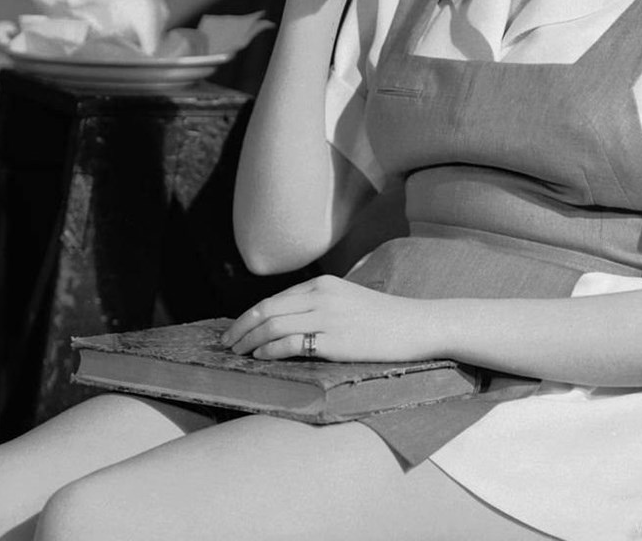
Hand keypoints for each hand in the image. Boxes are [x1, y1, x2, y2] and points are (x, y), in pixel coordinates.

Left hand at [220, 274, 436, 362]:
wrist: (417, 324)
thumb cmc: (383, 318)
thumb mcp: (346, 300)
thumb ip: (318, 305)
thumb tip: (286, 321)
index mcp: (321, 284)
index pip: (273, 299)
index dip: (248, 316)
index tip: (234, 330)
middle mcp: (320, 295)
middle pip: (267, 310)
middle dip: (241, 328)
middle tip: (225, 343)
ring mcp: (327, 317)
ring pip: (274, 325)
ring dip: (249, 340)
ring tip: (237, 353)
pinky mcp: (335, 340)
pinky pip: (292, 343)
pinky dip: (270, 349)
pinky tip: (260, 357)